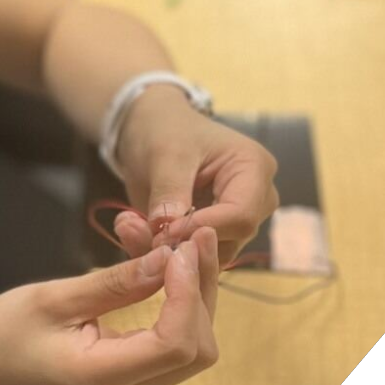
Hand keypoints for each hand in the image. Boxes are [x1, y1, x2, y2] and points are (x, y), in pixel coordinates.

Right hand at [0, 226, 219, 384]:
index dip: (186, 294)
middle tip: (194, 235)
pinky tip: (172, 266)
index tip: (178, 248)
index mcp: (101, 377)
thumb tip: (167, 259)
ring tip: (186, 243)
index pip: (175, 344)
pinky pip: (176, 343)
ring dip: (196, 294)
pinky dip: (181, 304)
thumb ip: (114, 283)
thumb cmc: (4, 333)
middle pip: (197, 349)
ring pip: (194, 347)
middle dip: (201, 290)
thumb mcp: (52, 298)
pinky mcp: (135, 379)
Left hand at [111, 89, 279, 267]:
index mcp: (254, 170)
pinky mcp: (213, 235)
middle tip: (137, 231)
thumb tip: (167, 232)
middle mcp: (255, 201)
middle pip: (228, 240)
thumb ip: (169, 192)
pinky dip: (161, 250)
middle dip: (182, 243)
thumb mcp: (166, 154)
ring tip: (130, 226)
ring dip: (166, 249)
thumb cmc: (166, 130)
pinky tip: (133, 231)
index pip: (241, 215)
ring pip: (208, 254)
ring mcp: (235, 221)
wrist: (152, 129)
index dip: (201, 228)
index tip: (162, 232)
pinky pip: (192, 255)